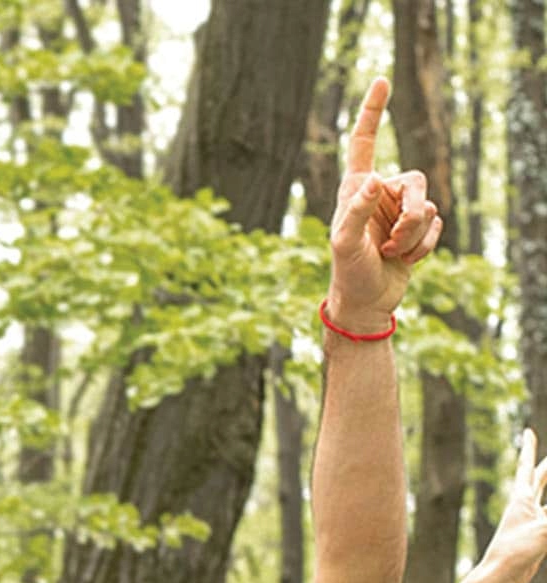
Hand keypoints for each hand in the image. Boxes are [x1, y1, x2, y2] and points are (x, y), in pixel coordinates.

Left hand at [325, 79, 442, 333]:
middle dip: (411, 214)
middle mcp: (380, 193)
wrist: (364, 303)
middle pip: (416, 181)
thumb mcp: (344, 244)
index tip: (381, 81)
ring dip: (412, 236)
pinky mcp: (416, 229)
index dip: (372, 113)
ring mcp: (399, 211)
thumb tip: (374, 180)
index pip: (363, 143)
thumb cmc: (347, 273)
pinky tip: (404, 261)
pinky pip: (434, 226)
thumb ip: (357, 211)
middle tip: (391, 241)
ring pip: (428, 206)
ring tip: (390, 255)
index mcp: (356, 189)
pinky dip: (422, 247)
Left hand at [482, 428, 546, 582]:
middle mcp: (524, 508)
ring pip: (546, 498)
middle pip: (539, 479)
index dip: (528, 449)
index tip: (526, 432)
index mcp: (520, 500)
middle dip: (546, 466)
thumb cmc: (514, 551)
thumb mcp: (545, 528)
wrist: (500, 577)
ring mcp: (529, 522)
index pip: (526, 467)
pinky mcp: (536, 537)